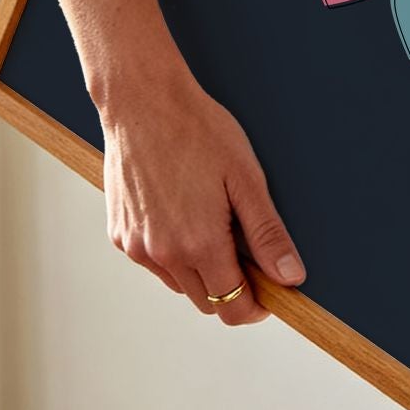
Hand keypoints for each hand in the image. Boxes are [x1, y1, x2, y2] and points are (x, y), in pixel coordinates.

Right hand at [98, 63, 307, 324]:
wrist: (142, 101)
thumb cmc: (198, 131)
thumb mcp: (245, 178)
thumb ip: (267, 234)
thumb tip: (290, 276)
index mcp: (199, 245)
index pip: (233, 308)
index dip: (257, 306)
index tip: (271, 288)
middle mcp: (163, 255)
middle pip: (207, 301)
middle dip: (232, 287)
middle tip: (247, 247)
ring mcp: (136, 247)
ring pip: (179, 284)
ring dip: (202, 271)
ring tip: (214, 221)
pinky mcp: (119, 235)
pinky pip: (154, 262)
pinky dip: (174, 253)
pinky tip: (184, 213)